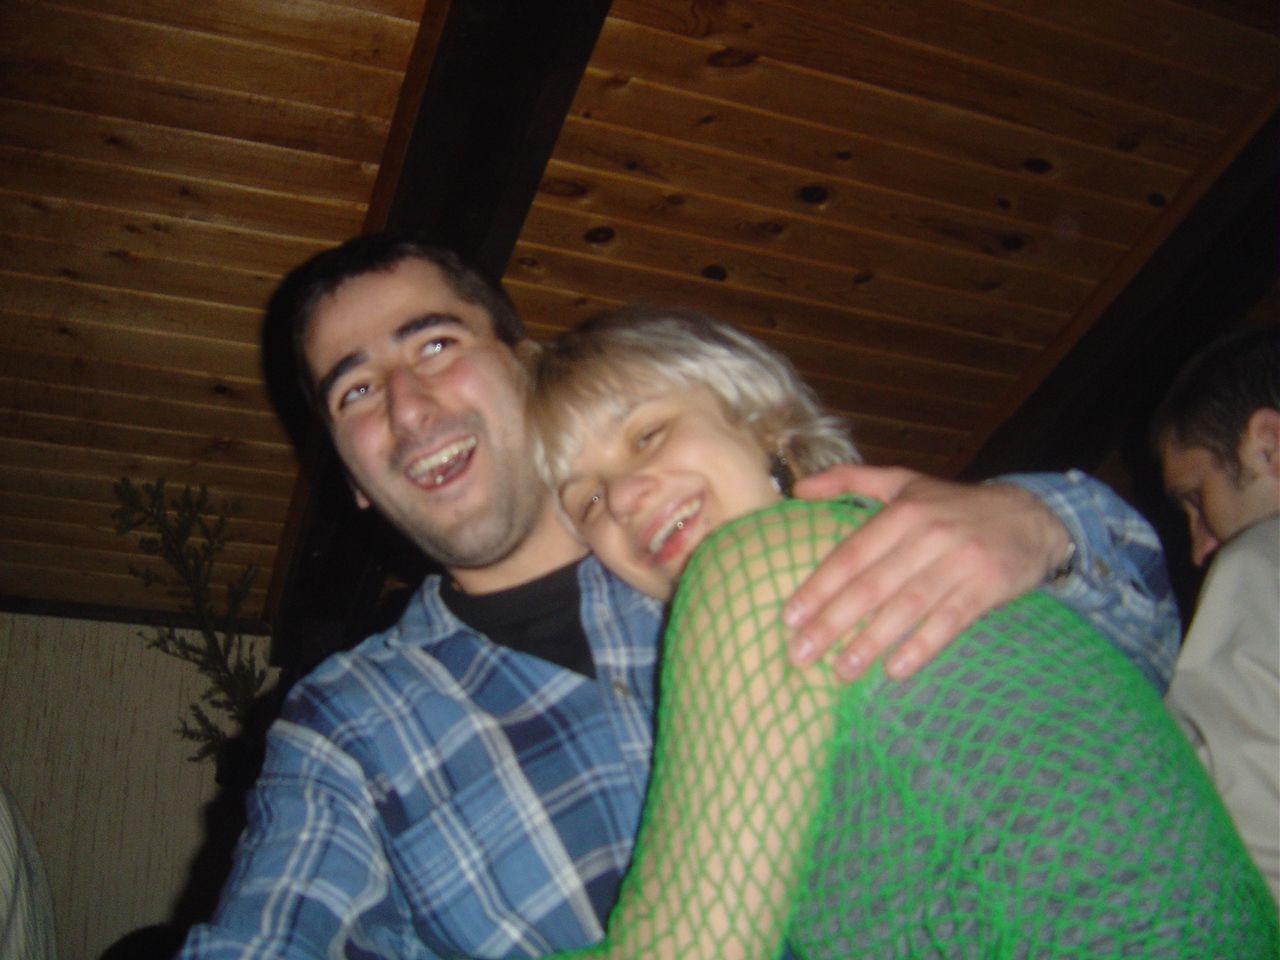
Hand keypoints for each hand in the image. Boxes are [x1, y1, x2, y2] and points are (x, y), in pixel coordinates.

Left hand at [785, 464, 1071, 680]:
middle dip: (832, 623)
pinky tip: (895, 671)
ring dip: (870, 643)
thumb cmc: (952, 505)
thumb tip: (797, 488)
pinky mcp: (986, 587)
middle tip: (800, 655)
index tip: (789, 617)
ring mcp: (958, 562)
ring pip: (906, 607)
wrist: (1031, 516)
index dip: (819, 587)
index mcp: (902, 511)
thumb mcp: (904, 482)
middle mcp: (927, 535)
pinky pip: (948, 622)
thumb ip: (850, 480)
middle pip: (872, 586)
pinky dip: (921, 647)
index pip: (851, 554)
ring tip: (840, 671)